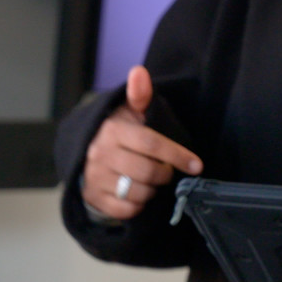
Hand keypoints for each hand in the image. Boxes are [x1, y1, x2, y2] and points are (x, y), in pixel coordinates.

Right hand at [81, 65, 202, 220]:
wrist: (84, 152)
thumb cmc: (119, 132)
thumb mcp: (129, 111)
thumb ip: (140, 94)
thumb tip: (139, 72)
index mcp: (112, 130)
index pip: (151, 144)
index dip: (177, 155)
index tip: (196, 165)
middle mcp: (100, 154)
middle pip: (149, 172)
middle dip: (165, 174)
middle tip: (165, 170)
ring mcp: (95, 177)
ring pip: (139, 193)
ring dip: (152, 190)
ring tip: (149, 180)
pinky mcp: (93, 198)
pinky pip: (127, 209)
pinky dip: (138, 204)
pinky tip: (137, 193)